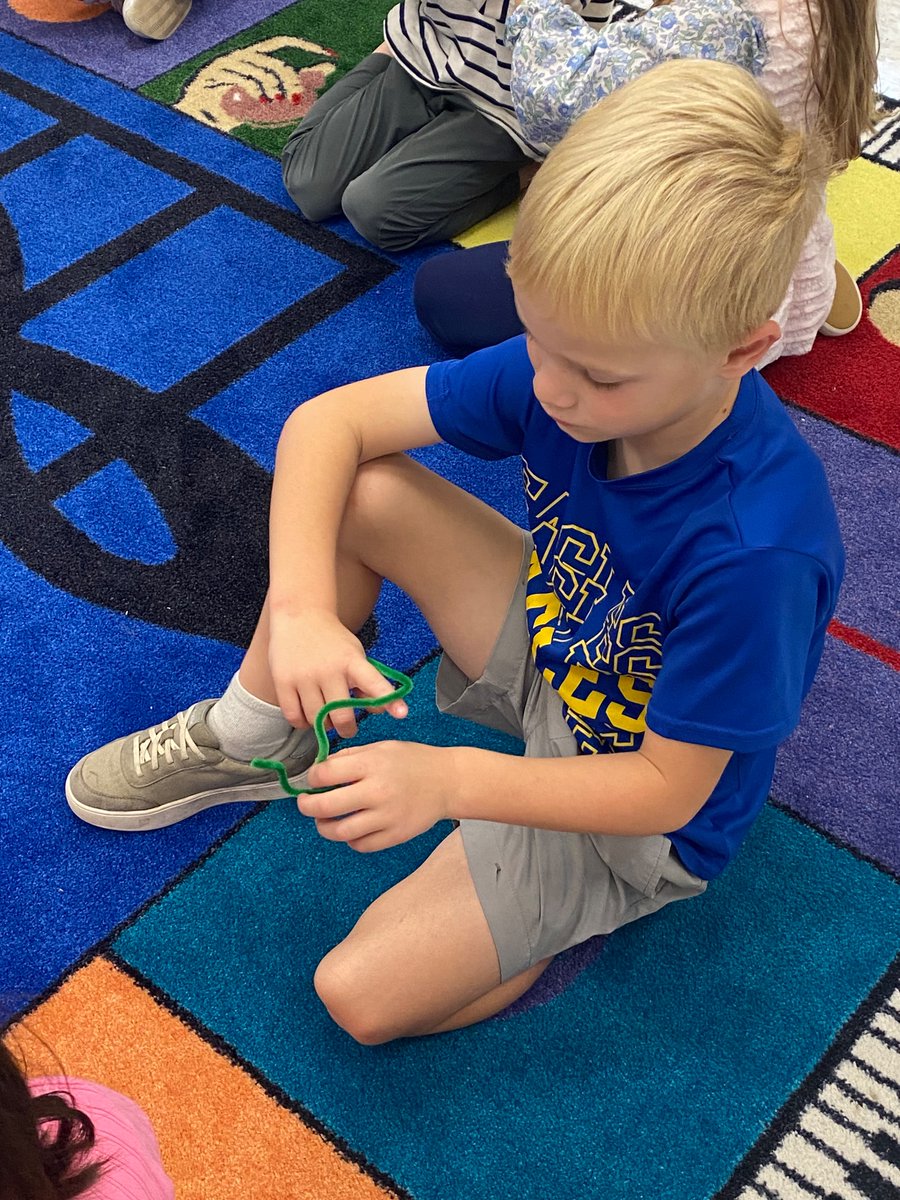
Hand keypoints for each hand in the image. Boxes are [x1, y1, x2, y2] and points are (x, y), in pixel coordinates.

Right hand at [267, 609, 407, 735]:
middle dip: (347, 729)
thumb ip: (367, 682)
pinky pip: (294, 717)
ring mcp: (304, 676)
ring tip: (325, 718)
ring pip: (316, 720)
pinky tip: (307, 715)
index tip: (402, 714)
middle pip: (341, 716)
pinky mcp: (283, 681)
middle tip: (347, 729)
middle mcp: (329, 669)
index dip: (388, 699)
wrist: (300, 615)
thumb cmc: (333, 642)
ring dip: (323, 726)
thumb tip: (376, 710)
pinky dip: (303, 723)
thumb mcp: (355, 654)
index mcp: (352, 661)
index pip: (373, 682)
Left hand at [297, 741, 454, 851]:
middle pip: (326, 807)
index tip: (313, 780)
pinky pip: (361, 845)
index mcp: (372, 764)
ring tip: (324, 821)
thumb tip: (320, 770)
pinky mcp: (395, 835)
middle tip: (305, 804)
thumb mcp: (381, 748)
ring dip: (325, 827)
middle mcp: (378, 791)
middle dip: (307, 806)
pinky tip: (352, 829)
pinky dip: (351, 839)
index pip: (324, 774)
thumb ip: (350, 757)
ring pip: (340, 832)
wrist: (448, 781)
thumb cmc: (412, 761)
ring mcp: (387, 817)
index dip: (312, 778)